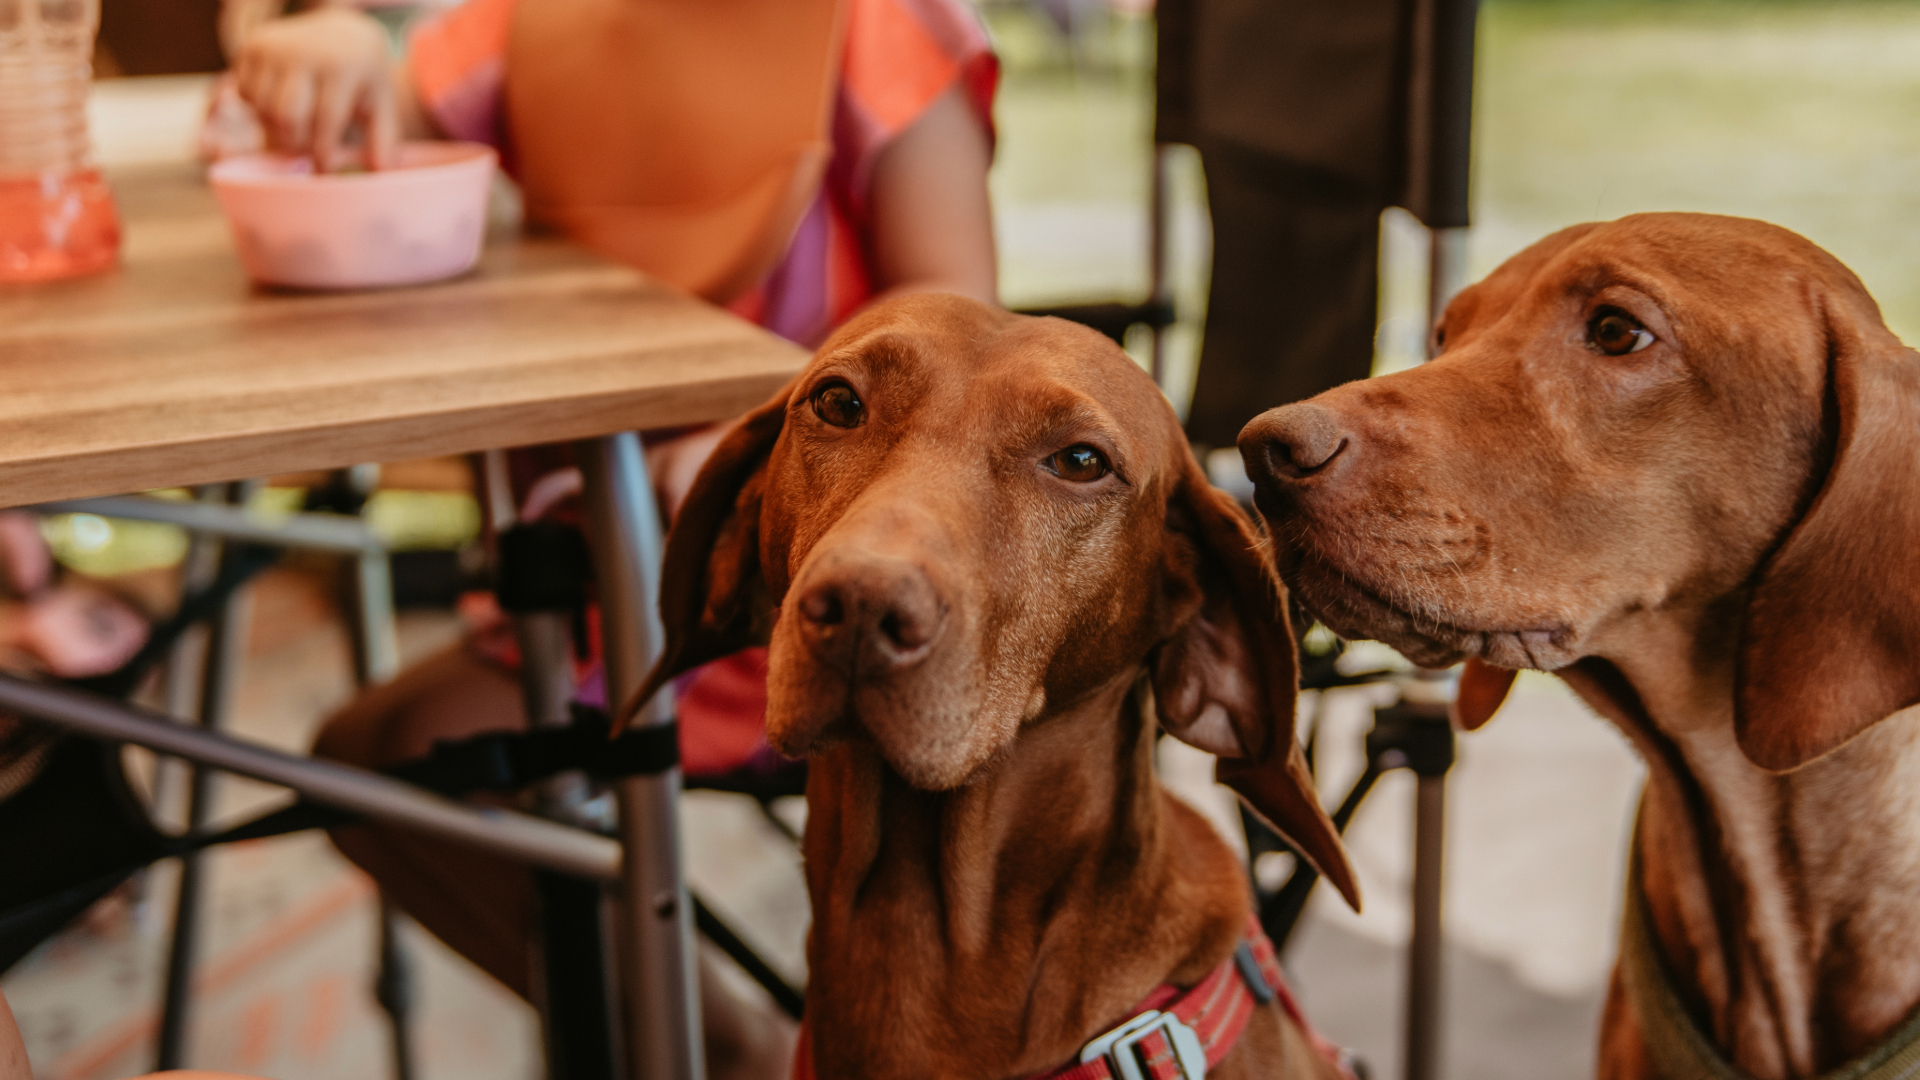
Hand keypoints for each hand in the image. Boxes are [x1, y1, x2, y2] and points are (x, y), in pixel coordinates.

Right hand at [233, 7, 397, 170]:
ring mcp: (274, 46)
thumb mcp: (381, 106)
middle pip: (286, 116)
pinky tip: (281, 107)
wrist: (342, 34)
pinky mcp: (252, 45)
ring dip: (276, 130)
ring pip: (262, 108)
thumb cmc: (363, 79)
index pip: (326, 119)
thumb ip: (383, 141)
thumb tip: (379, 174)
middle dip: (295, 144)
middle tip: (305, 151)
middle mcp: (304, 51)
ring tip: (297, 129)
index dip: (323, 152)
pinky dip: (259, 110)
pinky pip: (245, 93)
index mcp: (341, 66)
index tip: (322, 170)